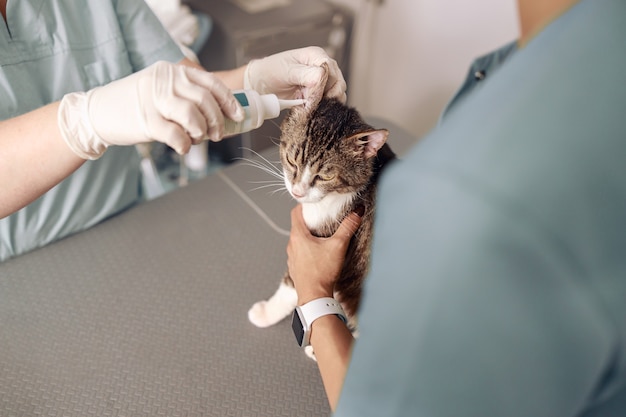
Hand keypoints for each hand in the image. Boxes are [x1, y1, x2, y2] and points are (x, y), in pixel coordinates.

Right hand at [58, 61, 243, 158]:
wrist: (97, 113)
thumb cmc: (135, 105)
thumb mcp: (162, 91)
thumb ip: (187, 97)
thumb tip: (221, 117)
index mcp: (172, 71)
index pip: (210, 83)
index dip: (228, 101)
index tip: (238, 116)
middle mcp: (165, 81)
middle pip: (205, 101)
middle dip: (217, 121)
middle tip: (216, 135)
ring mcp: (154, 100)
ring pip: (194, 116)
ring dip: (201, 132)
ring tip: (196, 139)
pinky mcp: (146, 120)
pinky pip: (177, 135)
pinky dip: (185, 144)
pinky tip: (182, 146)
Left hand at [244, 46, 346, 104]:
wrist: (261, 84)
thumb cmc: (271, 72)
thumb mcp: (287, 71)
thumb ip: (305, 74)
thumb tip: (321, 78)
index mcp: (317, 56)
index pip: (331, 71)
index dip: (323, 86)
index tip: (310, 97)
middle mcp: (323, 67)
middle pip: (338, 84)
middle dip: (326, 96)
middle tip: (309, 103)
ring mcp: (323, 81)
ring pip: (338, 94)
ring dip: (325, 103)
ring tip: (308, 105)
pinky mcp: (320, 94)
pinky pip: (330, 103)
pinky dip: (322, 108)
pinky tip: (309, 108)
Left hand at [287, 205, 361, 304]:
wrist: (314, 297)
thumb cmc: (322, 273)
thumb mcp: (338, 246)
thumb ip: (347, 227)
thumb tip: (356, 213)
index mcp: (298, 236)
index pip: (296, 212)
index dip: (305, 206)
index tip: (314, 205)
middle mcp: (292, 245)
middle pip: (298, 226)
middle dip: (310, 222)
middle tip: (323, 219)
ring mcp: (292, 257)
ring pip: (299, 241)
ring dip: (309, 238)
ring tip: (322, 238)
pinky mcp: (295, 268)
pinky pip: (300, 254)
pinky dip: (308, 251)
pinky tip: (319, 255)